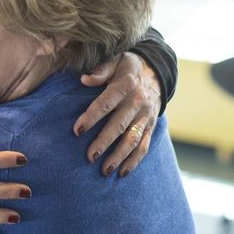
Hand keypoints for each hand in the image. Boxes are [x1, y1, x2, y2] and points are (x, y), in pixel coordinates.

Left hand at [73, 53, 161, 177]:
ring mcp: (146, 116)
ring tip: (104, 170)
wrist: (157, 71)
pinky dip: (134, 161)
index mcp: (126, 85)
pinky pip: (144, 146)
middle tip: (90, 156)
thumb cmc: (128, 67)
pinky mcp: (151, 126)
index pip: (106, 103)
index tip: (77, 130)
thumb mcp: (116, 61)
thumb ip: (101, 70)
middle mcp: (137, 102)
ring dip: (119, 156)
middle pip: (119, 125)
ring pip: (133, 139)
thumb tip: (84, 79)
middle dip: (104, 142)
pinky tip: (122, 173)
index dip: (91, 117)